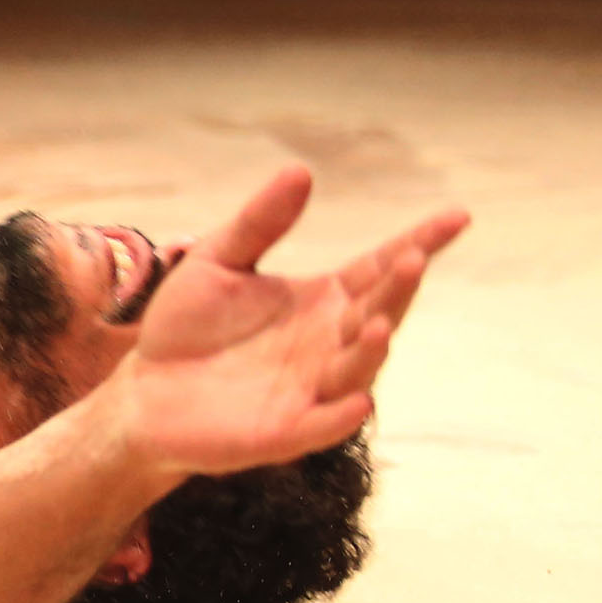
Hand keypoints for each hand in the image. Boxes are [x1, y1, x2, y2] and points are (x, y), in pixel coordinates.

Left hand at [116, 166, 468, 475]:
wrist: (144, 391)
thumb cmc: (187, 327)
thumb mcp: (218, 262)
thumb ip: (259, 223)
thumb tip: (300, 170)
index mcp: (323, 301)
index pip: (380, 268)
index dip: (420, 244)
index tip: (458, 216)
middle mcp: (329, 344)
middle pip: (378, 313)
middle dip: (398, 290)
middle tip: (414, 259)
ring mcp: (312, 390)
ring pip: (357, 369)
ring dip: (372, 349)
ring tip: (378, 323)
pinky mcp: (284, 432)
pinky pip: (321, 425)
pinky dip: (339, 415)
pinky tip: (356, 400)